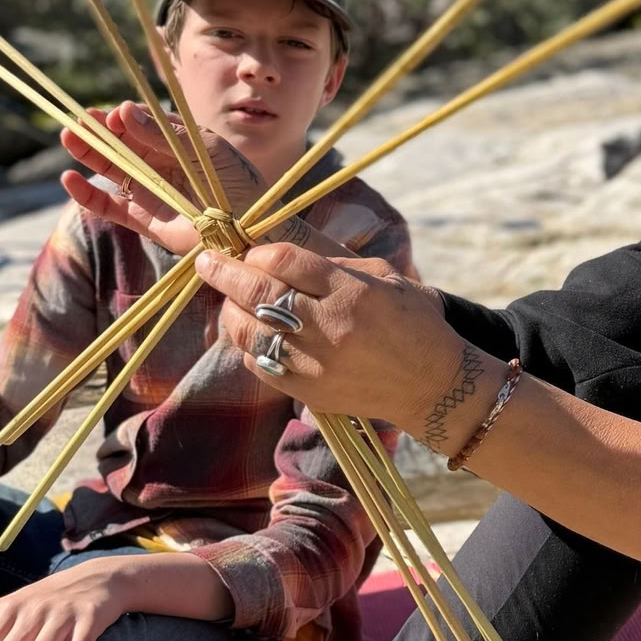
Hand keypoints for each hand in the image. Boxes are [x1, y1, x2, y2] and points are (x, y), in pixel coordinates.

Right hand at [60, 103, 267, 255]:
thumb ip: (164, 136)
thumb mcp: (205, 152)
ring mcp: (150, 191)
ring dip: (89, 154)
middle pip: (122, 144)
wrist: (250, 232)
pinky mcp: (144, 219)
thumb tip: (124, 111)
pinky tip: (70, 180)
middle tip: (78, 120)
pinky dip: (87, 195)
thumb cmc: (238, 185)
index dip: (126, 118)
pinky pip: (109, 206)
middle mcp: (161, 164)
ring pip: (111, 169)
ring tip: (69, 137)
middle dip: (100, 132)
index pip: (144, 124)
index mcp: (179, 143)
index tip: (114, 114)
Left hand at [193, 243, 460, 423]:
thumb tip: (280, 250)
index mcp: (352, 292)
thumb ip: (333, 262)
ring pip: (249, 331)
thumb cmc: (413, 321)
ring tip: (232, 299)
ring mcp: (315, 363)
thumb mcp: (384, 277)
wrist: (433, 385)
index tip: (249, 249)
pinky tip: (254, 333)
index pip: (286, 261)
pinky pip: (259, 363)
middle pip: (259, 293)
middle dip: (224, 273)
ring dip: (232, 310)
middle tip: (206, 261)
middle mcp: (329, 327)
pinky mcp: (307, 391)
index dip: (259, 252)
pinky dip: (249, 344)